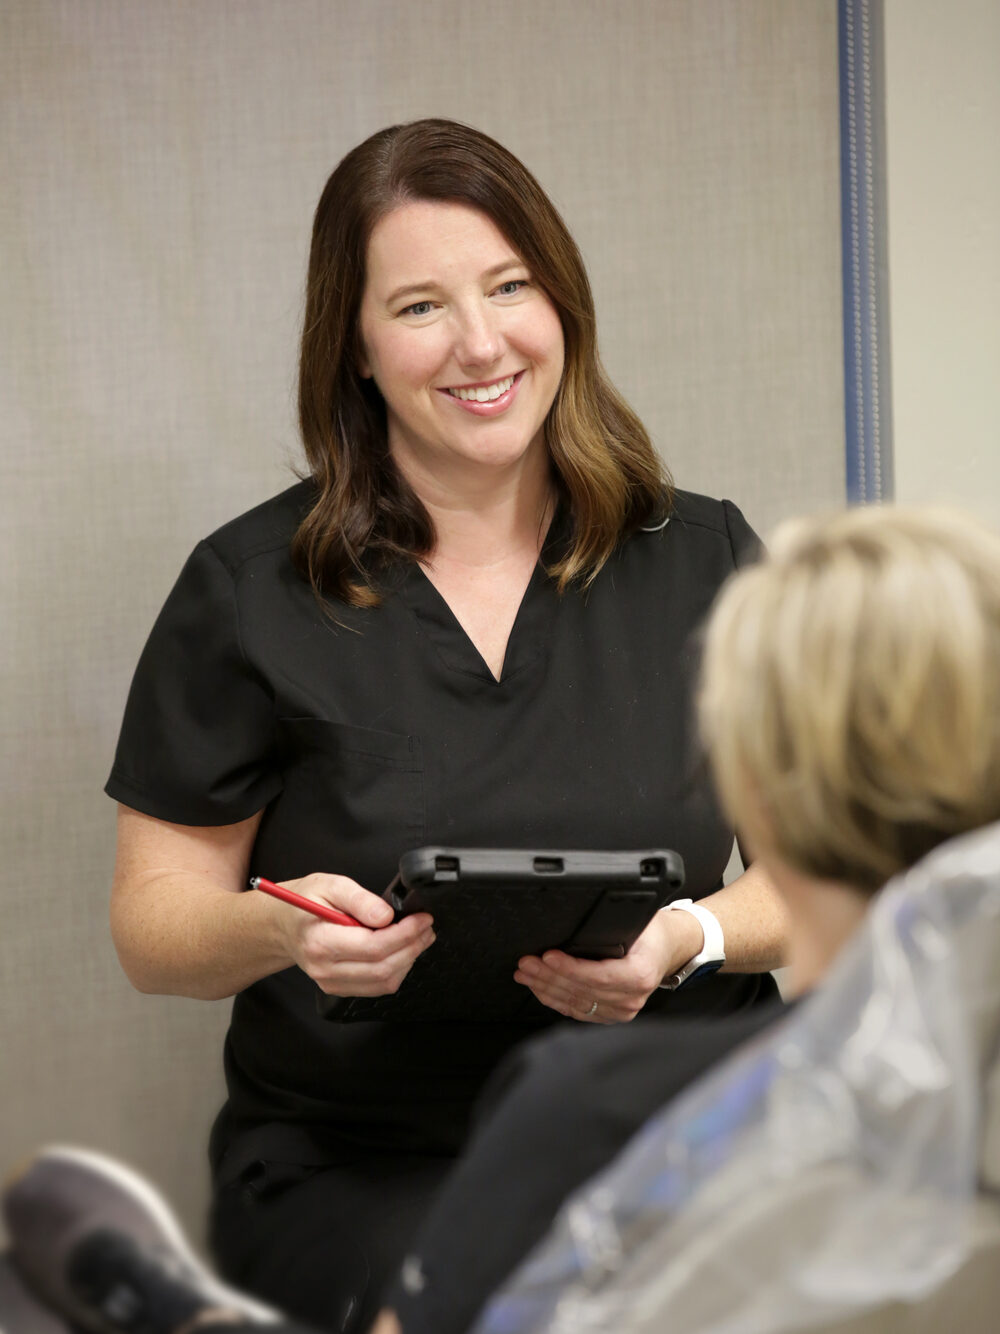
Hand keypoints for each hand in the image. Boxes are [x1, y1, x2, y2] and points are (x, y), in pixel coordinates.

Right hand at [272, 873, 434, 995]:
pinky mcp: (339, 988)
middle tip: (427, 927)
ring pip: (383, 982)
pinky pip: (377, 987)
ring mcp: (331, 982)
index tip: (422, 918)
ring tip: (419, 937)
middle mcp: (325, 968)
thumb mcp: (329, 885)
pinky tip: (402, 951)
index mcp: (321, 941)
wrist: (284, 925)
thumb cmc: (305, 902)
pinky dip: (397, 970)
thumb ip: (359, 899)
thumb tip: (387, 916)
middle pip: (382, 968)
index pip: (373, 946)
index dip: (405, 934)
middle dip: (412, 947)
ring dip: (409, 960)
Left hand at [513, 908, 701, 1023]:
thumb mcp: (637, 922)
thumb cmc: (652, 934)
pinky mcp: (611, 1015)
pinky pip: (578, 1010)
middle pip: (581, 990)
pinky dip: (556, 999)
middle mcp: (632, 998)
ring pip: (575, 1003)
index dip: (568, 968)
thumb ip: (610, 928)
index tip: (547, 957)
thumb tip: (574, 923)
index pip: (597, 976)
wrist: (669, 949)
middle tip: (526, 963)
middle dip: (548, 976)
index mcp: (640, 974)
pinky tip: (540, 988)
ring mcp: (622, 1010)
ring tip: (526, 974)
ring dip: (546, 988)